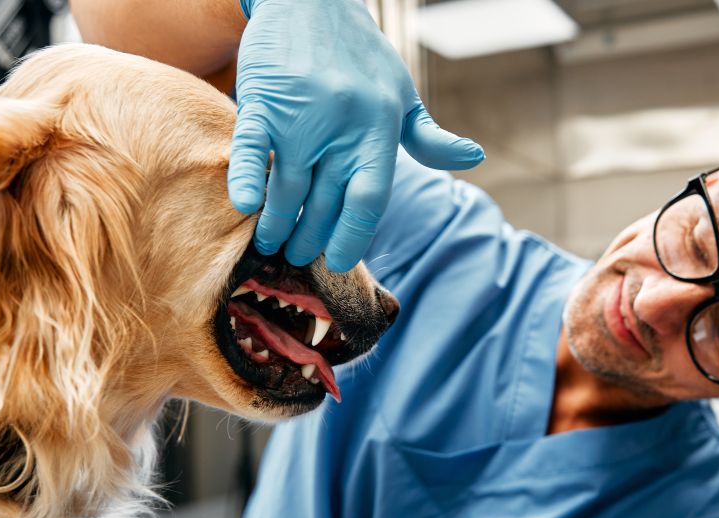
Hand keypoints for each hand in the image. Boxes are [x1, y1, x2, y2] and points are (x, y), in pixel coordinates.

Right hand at [231, 0, 484, 271]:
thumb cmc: (359, 55)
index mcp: (379, 130)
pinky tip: (245, 205)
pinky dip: (248, 178)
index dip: (353, 237)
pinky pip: (253, 149)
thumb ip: (429, 136)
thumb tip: (474, 158)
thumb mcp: (402, 93)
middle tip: (300, 256)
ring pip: (289, 187)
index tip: (339, 260)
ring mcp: (302, 116)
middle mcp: (342, 127)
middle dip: (311, 238)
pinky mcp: (263, 102)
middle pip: (325, 203)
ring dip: (277, 223)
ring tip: (270, 242)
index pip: (370, 200)